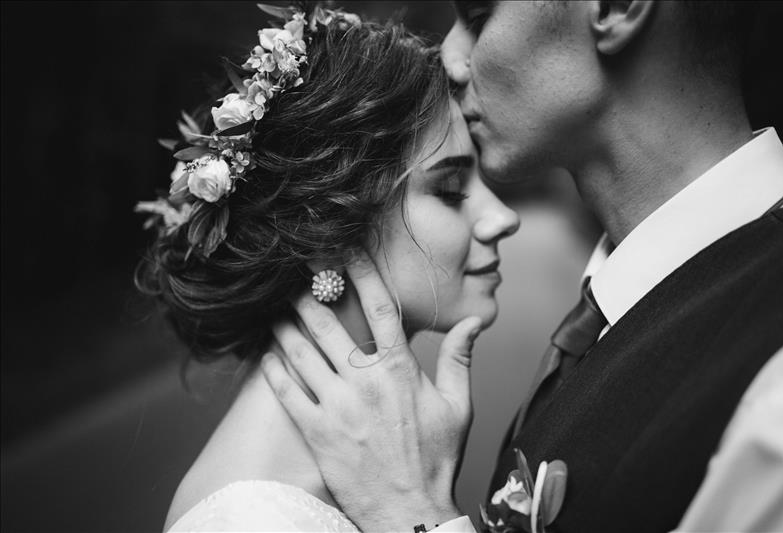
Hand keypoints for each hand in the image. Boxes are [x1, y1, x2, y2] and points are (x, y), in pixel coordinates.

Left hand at [262, 251, 482, 531]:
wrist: (410, 511)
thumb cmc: (435, 459)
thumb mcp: (458, 407)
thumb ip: (460, 359)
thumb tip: (473, 321)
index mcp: (399, 370)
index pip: (380, 308)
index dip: (361, 274)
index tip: (346, 252)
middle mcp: (364, 381)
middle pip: (327, 323)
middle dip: (308, 292)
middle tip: (294, 273)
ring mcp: (336, 407)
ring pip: (300, 352)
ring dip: (284, 325)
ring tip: (274, 308)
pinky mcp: (316, 432)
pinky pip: (286, 392)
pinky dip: (272, 369)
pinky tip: (266, 354)